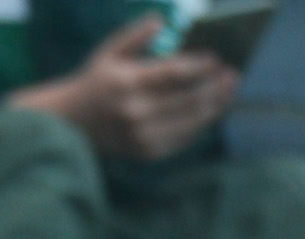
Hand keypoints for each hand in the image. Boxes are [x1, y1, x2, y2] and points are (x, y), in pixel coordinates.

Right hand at [7, 15, 238, 161]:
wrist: (71, 124)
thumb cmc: (95, 82)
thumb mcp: (109, 51)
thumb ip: (136, 35)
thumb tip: (161, 20)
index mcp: (128, 83)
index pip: (173, 73)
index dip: (199, 66)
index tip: (216, 59)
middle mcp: (136, 112)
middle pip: (188, 99)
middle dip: (215, 86)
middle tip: (232, 74)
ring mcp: (143, 136)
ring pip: (191, 121)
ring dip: (215, 105)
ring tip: (229, 90)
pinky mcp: (148, 152)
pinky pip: (183, 138)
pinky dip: (200, 123)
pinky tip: (211, 109)